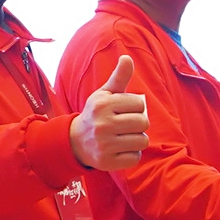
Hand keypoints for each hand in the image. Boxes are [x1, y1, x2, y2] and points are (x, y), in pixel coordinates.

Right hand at [70, 55, 149, 171]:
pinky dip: (131, 154)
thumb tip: (127, 57)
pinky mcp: (107, 162)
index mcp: (102, 104)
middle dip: (138, 124)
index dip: (136, 108)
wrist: (75, 141)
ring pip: (142, 141)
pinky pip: (135, 157)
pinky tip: (119, 149)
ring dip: (136, 140)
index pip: (140, 104)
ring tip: (123, 137)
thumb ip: (119, 77)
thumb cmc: (96, 114)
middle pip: (143, 123)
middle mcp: (102, 124)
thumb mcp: (104, 94)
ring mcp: (104, 144)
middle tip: (125, 126)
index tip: (124, 111)